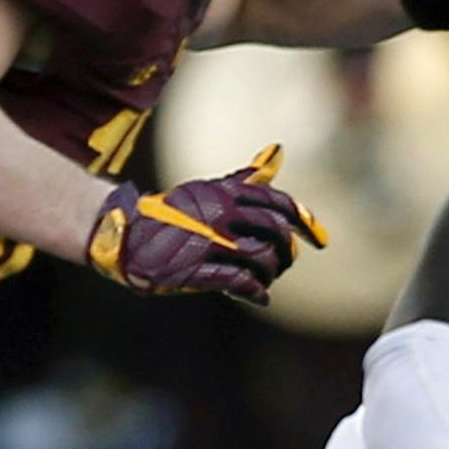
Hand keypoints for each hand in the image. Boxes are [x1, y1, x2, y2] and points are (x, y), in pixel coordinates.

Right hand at [86, 144, 325, 304]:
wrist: (129, 234)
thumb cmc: (176, 213)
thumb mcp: (210, 189)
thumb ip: (246, 178)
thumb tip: (277, 152)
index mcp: (225, 193)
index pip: (277, 203)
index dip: (305, 221)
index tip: (320, 239)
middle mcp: (219, 214)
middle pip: (275, 232)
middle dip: (288, 252)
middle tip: (284, 261)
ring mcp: (207, 242)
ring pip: (262, 259)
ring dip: (270, 273)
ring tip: (264, 278)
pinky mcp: (194, 270)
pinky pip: (239, 282)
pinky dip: (256, 292)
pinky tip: (259, 296)